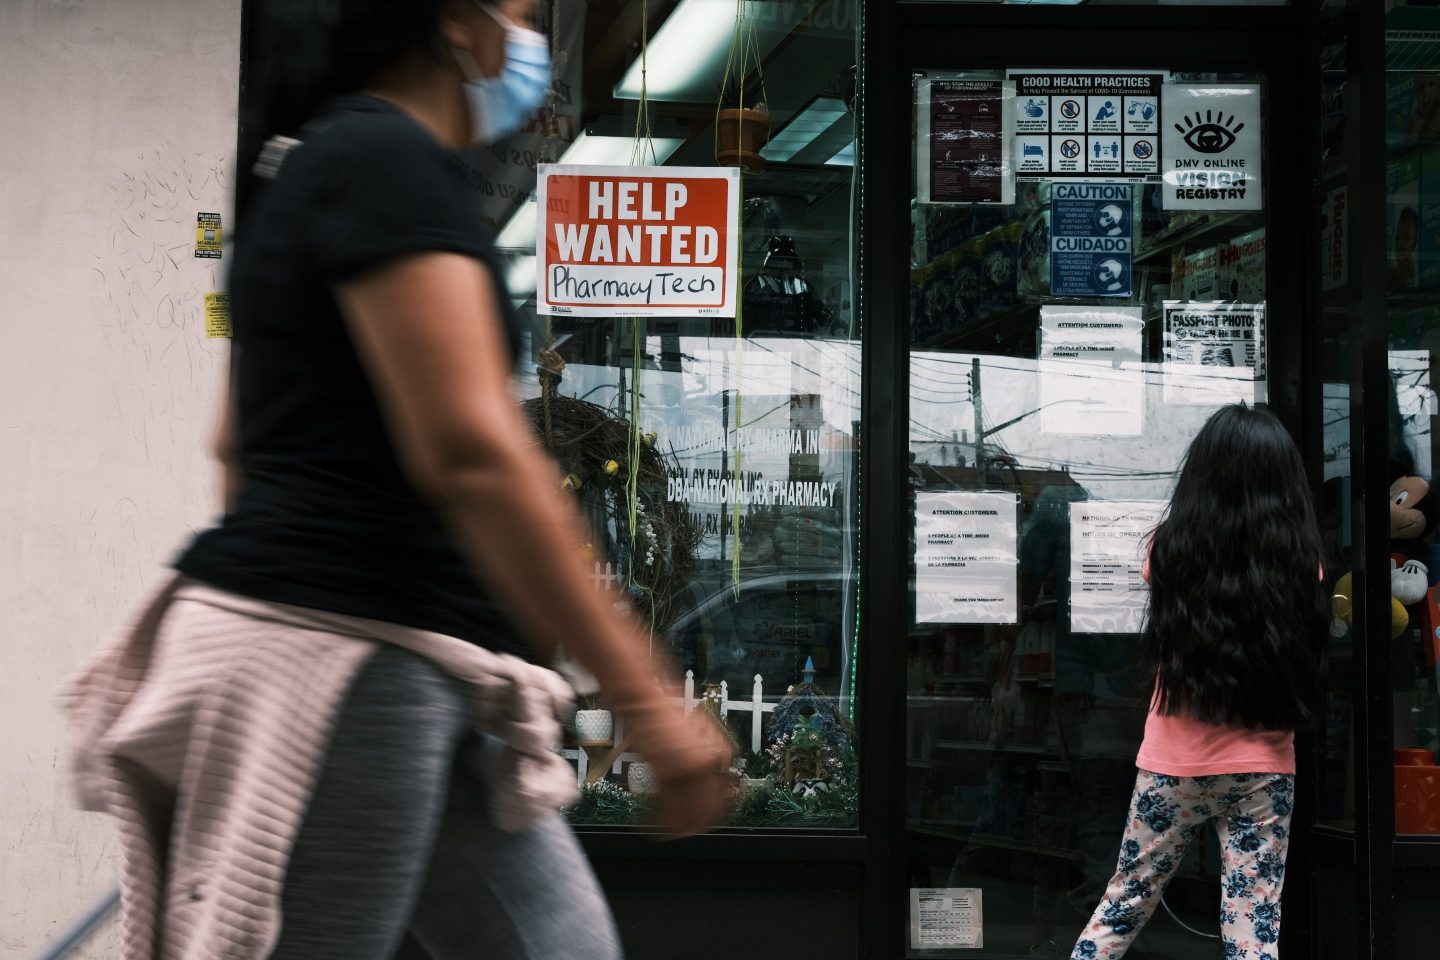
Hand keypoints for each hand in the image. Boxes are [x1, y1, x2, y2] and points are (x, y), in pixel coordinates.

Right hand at [623, 700, 734, 836]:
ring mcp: (689, 769)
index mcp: (721, 754)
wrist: (647, 702)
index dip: (712, 814)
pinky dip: (663, 819)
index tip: (702, 821)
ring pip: (690, 813)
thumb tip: (709, 786)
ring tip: (670, 833)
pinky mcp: (667, 773)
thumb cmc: (668, 715)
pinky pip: (669, 806)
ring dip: (679, 827)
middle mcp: (708, 764)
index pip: (723, 797)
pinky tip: (656, 824)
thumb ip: (706, 760)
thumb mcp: (698, 736)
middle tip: (687, 832)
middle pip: (709, 810)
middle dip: (697, 826)